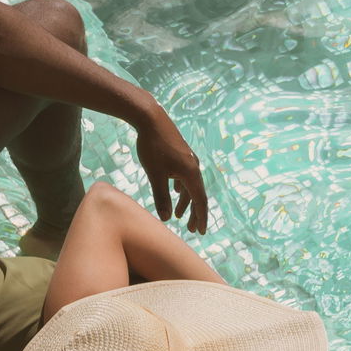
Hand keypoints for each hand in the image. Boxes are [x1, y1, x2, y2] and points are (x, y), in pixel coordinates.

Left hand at [134, 110, 209, 233]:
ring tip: (178, 215)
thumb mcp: (155, 175)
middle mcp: (194, 167)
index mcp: (191, 174)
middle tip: (191, 229)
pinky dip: (182, 188)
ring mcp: (188, 159)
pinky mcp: (181, 154)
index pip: (199, 201)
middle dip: (194, 213)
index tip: (200, 232)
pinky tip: (175, 190)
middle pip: (197, 195)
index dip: (200, 218)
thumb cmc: (152, 147)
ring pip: (190, 186)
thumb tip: (166, 218)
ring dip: (186, 201)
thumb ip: (161, 198)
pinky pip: (185, 176)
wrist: (150, 117)